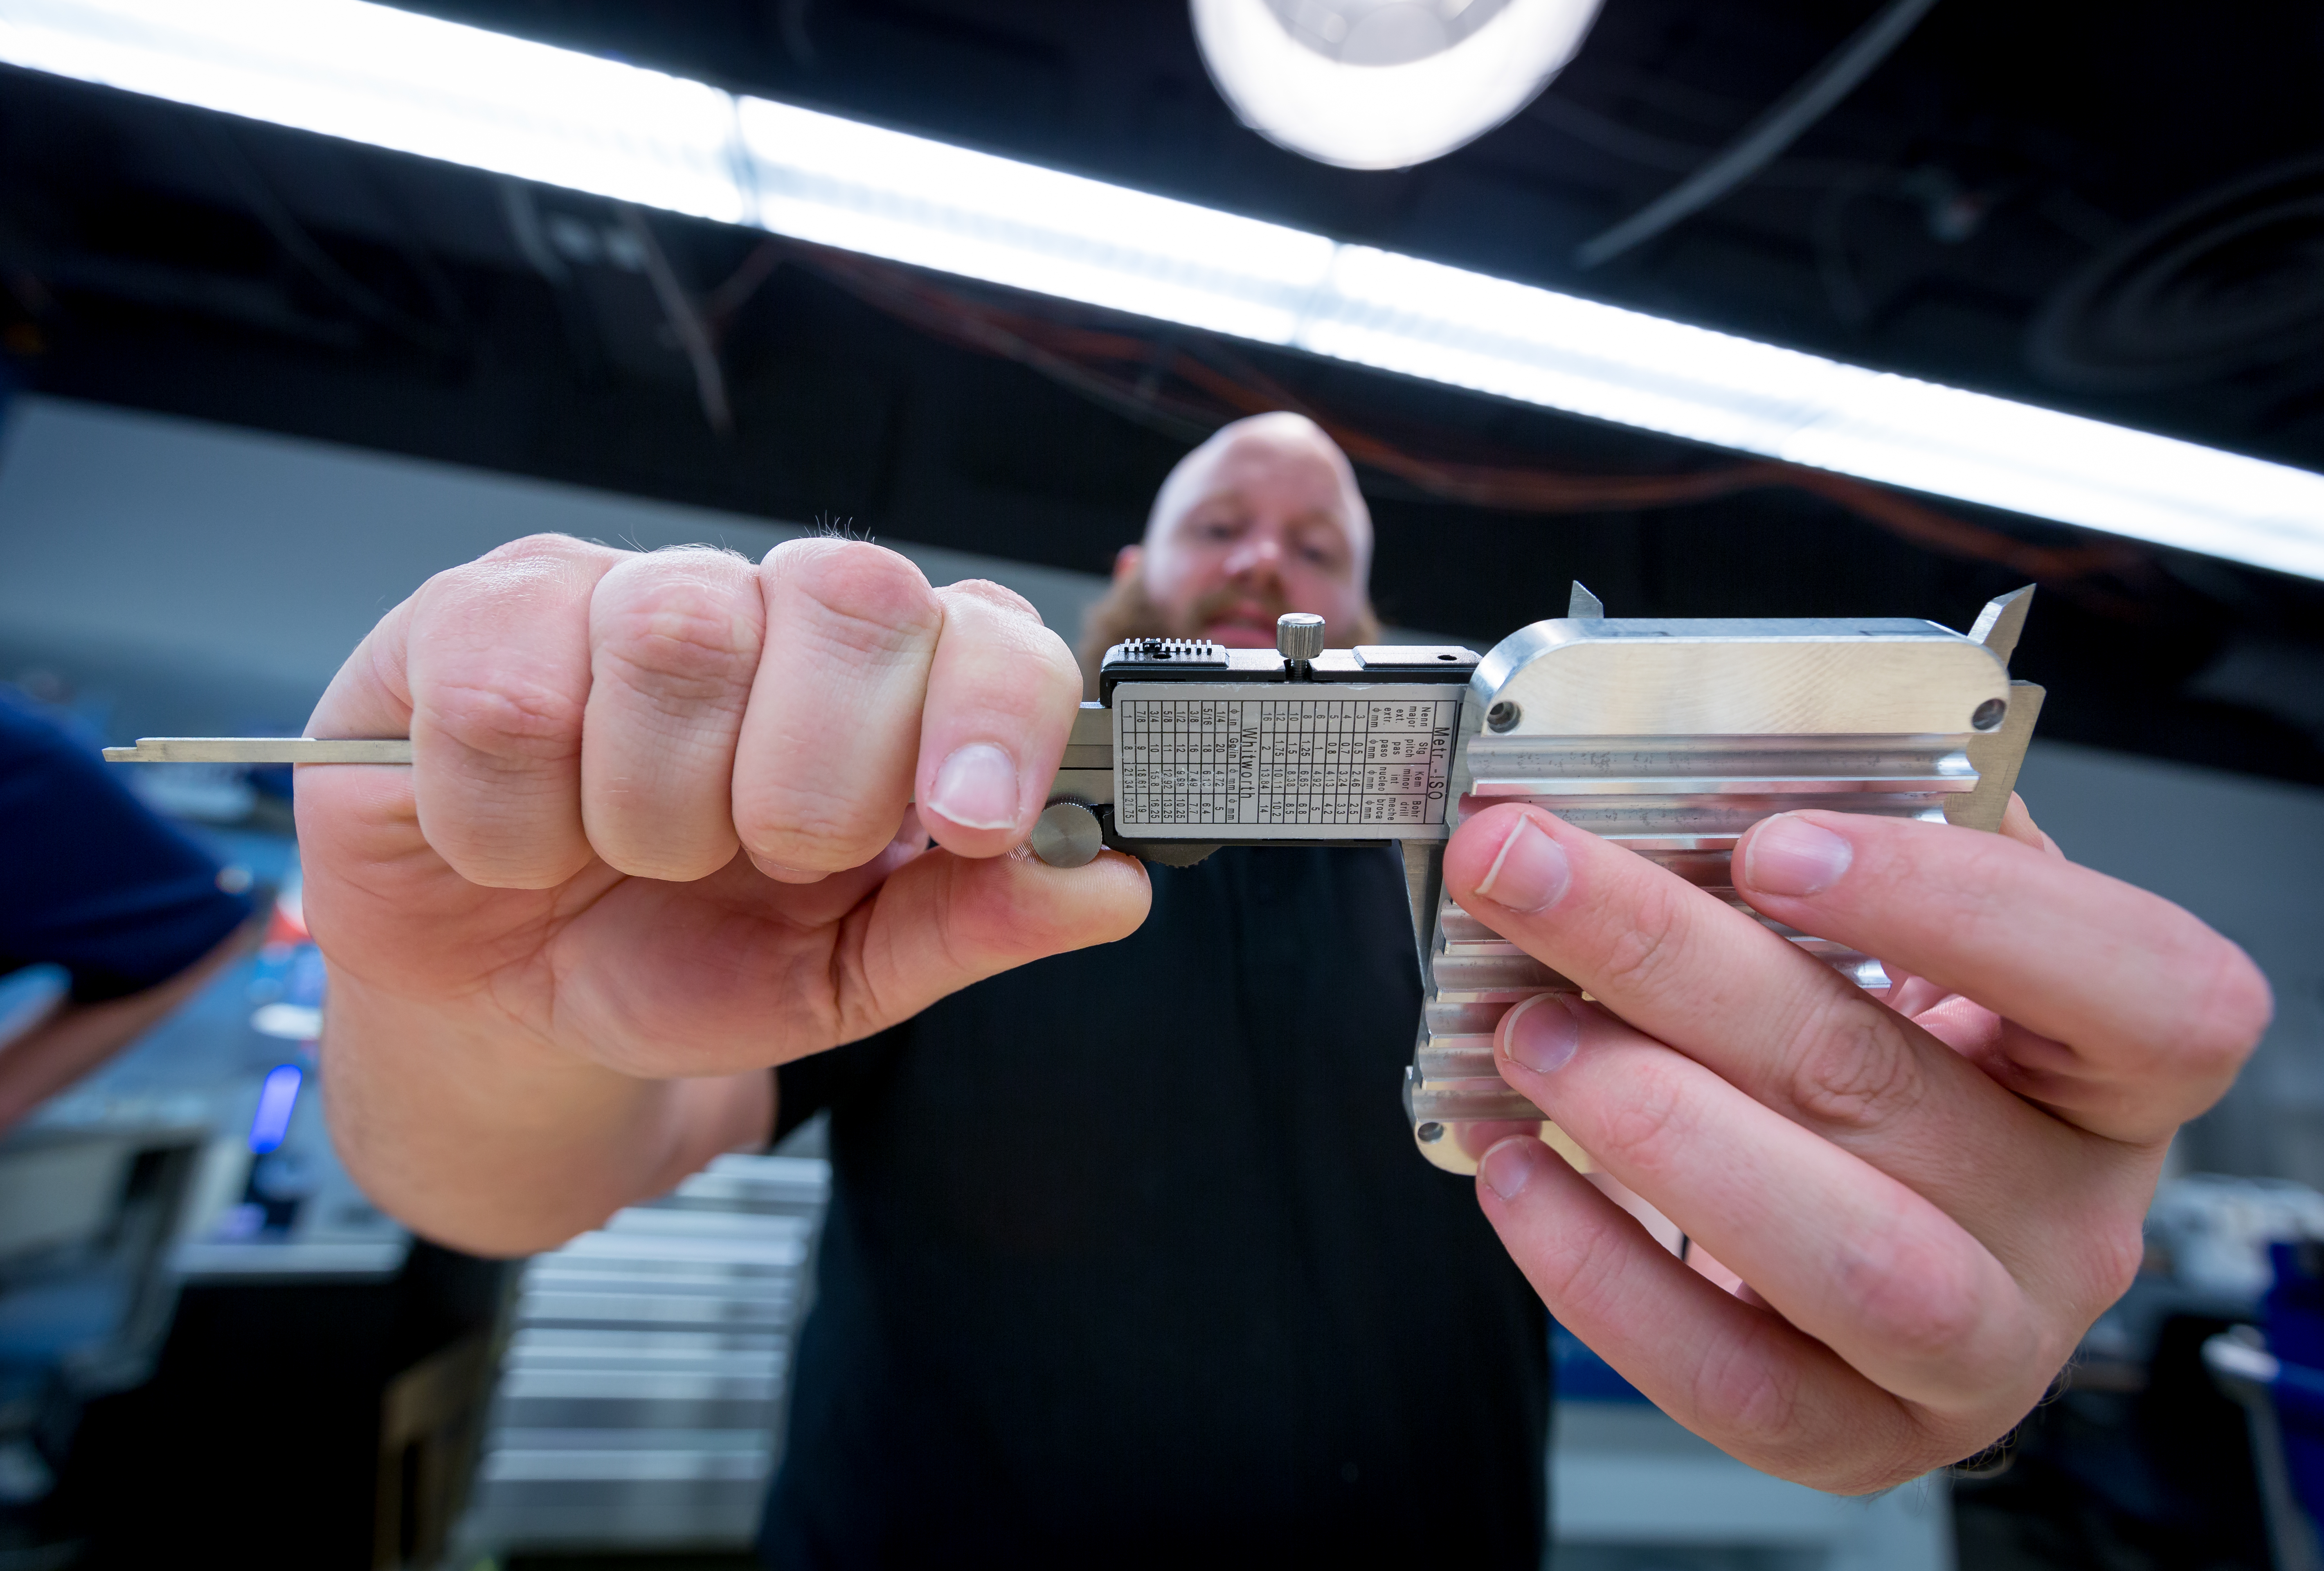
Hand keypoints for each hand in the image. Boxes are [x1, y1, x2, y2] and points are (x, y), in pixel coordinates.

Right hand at [297, 535, 1147, 1247]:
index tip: (978, 818)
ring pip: (674, 637)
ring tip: (630, 859)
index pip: (989, 626)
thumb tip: (1111, 888)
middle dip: (813, 778)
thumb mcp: (843, 976)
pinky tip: (520, 840)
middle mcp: (770, 607)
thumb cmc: (680, 961)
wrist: (506, 1002)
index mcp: (888, 684)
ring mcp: (619, 590)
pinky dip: (512, 822)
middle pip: (848, 593)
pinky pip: (506, 694)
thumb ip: (973, 923)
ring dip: (652, 815)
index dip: (999, 708)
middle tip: (762, 864)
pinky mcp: (475, 611)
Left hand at [1439, 795, 2269, 1490]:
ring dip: (1654, 1124)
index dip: (1960, 909)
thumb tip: (1705, 769)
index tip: (1775, 845)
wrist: (1879, 1231)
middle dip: (1677, 965)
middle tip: (1532, 881)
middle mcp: (2069, 1216)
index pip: (2134, 988)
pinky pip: (1735, 1376)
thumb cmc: (1900, 1060)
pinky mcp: (1861, 1434)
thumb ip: (1862, 851)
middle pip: (1889, 1087)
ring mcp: (1980, 1345)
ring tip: (1529, 1037)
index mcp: (2113, 1072)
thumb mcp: (1916, 938)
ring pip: (1840, 1254)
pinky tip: (1519, 1171)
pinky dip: (1603, 1271)